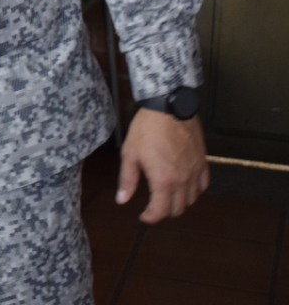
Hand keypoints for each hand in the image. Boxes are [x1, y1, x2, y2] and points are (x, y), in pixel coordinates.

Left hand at [117, 108, 209, 222]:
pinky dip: (195, 190)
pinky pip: (203, 184)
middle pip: (177, 209)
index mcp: (163, 180)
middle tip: (153, 206)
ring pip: (192, 199)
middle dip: (164, 211)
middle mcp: (182, 179)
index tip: (144, 216)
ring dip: (180, 202)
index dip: (150, 217)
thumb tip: (122, 199)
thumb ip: (127, 180)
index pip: (160, 211)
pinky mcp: (202, 162)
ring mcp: (194, 171)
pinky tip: (186, 186)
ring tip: (167, 196)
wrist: (169, 107)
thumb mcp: (130, 154)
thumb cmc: (148, 128)